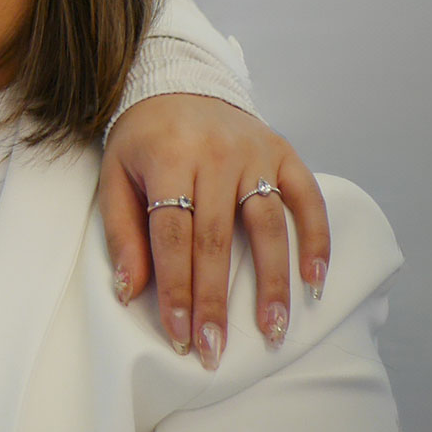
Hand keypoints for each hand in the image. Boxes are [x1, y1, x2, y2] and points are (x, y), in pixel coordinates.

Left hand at [96, 94, 330, 369]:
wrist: (177, 82)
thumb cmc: (143, 139)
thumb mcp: (115, 175)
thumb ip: (122, 231)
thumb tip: (130, 292)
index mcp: (168, 158)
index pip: (172, 236)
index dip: (176, 288)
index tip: (179, 335)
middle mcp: (215, 154)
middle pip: (217, 240)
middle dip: (216, 302)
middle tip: (216, 349)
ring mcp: (255, 152)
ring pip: (267, 226)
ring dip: (272, 283)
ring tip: (273, 330)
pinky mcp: (285, 152)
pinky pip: (307, 199)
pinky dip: (316, 240)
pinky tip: (315, 280)